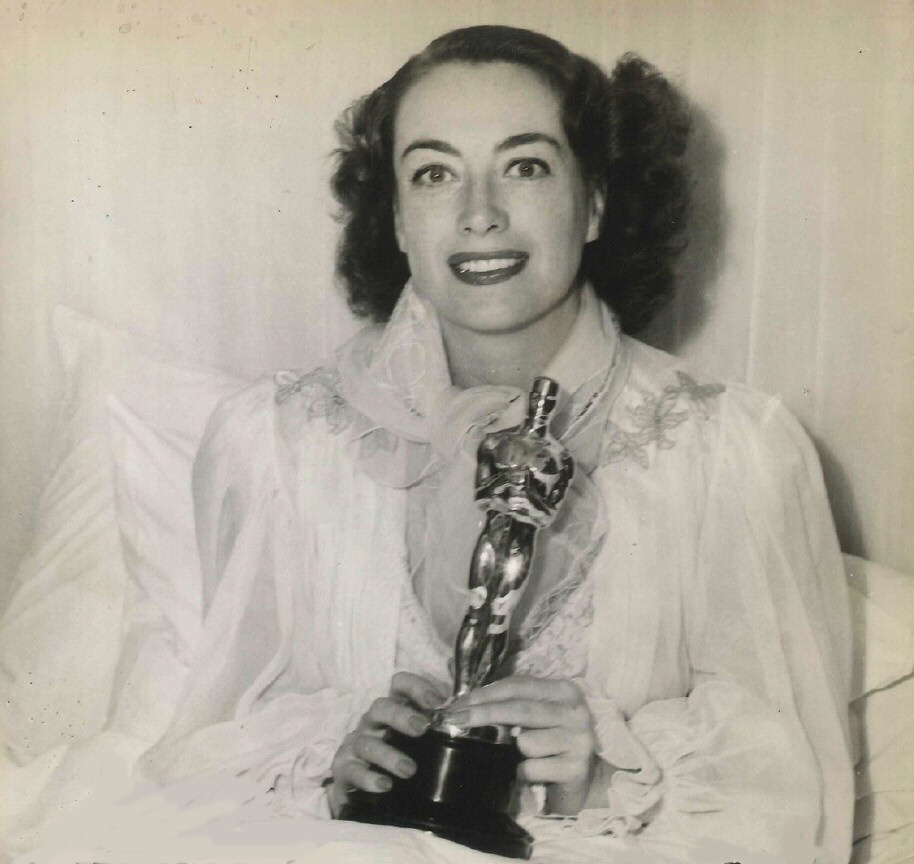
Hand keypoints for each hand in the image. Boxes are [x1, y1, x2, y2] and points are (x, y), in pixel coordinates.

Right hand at [329, 672, 447, 816]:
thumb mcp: (420, 741)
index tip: (437, 701)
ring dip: (388, 755)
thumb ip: (437, 728)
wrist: (364, 793)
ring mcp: (355, 745)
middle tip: (422, 728)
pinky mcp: (343, 769)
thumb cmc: (399, 758)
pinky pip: (352, 770)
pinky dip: (368, 778)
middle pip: (381, 707)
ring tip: (409, 769)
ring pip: (367, 742)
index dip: (416, 686)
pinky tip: (384, 785)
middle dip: (401, 715)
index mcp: (393, 710)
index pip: (399, 685)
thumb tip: (467, 718)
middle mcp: (372, 723)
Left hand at [442, 675, 609, 814]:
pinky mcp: (576, 769)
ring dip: (515, 752)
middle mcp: (576, 711)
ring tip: (526, 756)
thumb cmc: (551, 744)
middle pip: (519, 709)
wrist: (582, 781)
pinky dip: (524, 773)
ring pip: (526, 742)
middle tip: (454, 718)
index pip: (518, 686)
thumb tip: (463, 703)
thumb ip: (511, 704)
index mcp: (563, 691)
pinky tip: (534, 773)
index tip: (458, 703)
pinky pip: (532, 769)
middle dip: (482, 713)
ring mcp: (579, 740)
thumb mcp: (535, 717)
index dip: (485, 693)